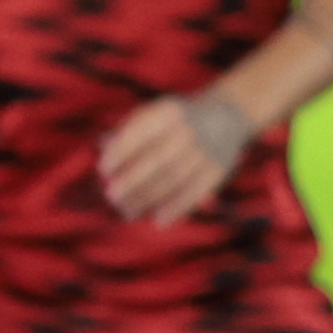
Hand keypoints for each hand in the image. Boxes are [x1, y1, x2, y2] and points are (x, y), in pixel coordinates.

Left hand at [99, 92, 250, 222]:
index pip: (139, 133)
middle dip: (132, 181)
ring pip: (174, 179)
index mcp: (169, 111)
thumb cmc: (178, 118)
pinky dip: (177, 208)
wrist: (228, 114)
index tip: (103, 170)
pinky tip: (159, 221)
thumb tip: (103, 146)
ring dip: (149, 199)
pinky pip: (195, 191)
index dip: (120, 153)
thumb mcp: (156, 111)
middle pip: (156, 160)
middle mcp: (189, 129)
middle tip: (111, 197)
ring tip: (128, 212)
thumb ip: (129, 127)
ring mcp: (206, 150)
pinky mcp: (218, 169)